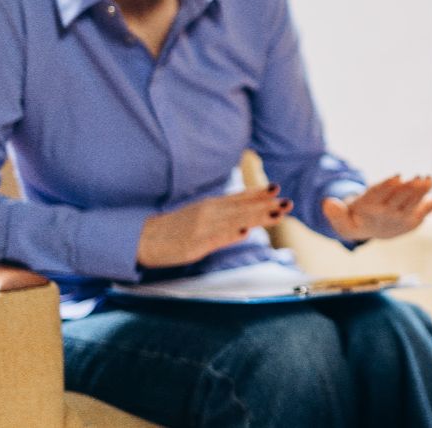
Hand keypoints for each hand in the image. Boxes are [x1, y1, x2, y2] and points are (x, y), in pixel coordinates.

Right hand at [138, 184, 291, 267]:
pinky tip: (245, 231)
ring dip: (257, 217)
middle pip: (242, 207)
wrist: (143, 238)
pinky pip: (216, 238)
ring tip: (277, 214)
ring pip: (235, 220)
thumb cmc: (173, 229)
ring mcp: (203, 227)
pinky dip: (231, 234)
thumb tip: (249, 222)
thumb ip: (224, 217)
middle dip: (267, 205)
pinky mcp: (195, 243)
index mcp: (211, 205)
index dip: (258, 193)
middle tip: (288, 202)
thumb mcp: (200, 216)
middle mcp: (209, 212)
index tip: (277, 188)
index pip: (239, 197)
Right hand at [322, 174, 431, 239]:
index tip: (397, 177)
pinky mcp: (415, 217)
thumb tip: (327, 202)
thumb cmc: (356, 217)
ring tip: (429, 179)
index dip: (388, 187)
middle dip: (409, 189)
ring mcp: (404, 218)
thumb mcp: (342, 217)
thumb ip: (334, 212)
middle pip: (400, 199)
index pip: (380, 196)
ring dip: (423, 191)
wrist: (370, 232)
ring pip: (414, 202)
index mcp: (371, 211)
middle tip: (419, 177)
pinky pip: (427, 209)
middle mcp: (389, 216)